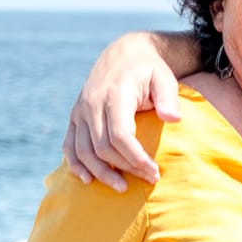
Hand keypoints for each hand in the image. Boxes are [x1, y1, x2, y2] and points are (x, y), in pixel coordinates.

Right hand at [63, 35, 180, 189]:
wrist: (125, 54)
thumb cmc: (150, 70)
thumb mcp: (164, 78)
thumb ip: (168, 98)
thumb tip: (172, 119)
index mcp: (114, 95)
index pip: (120, 135)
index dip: (135, 158)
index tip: (154, 172)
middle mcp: (92, 104)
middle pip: (102, 147)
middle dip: (126, 168)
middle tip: (150, 179)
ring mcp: (80, 111)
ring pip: (83, 150)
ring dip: (101, 172)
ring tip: (122, 188)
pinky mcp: (76, 116)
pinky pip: (69, 144)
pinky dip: (75, 163)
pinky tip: (88, 179)